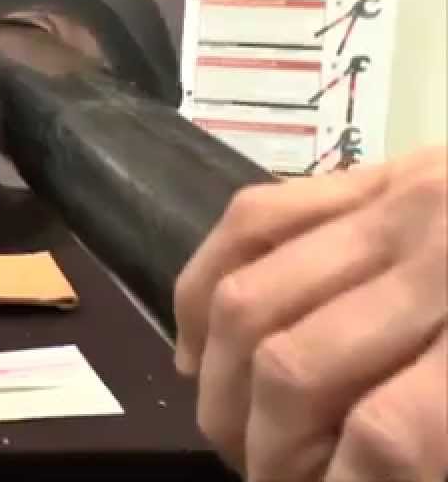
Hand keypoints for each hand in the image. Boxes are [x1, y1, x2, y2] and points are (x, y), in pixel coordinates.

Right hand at [174, 147, 446, 480]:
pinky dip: (201, 292)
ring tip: (234, 433)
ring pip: (249, 299)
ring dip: (220, 389)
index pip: (386, 435)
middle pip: (293, 368)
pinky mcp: (368, 171)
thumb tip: (365, 467)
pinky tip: (201, 349)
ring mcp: (396, 201)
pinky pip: (247, 220)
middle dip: (265, 453)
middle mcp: (442, 256)